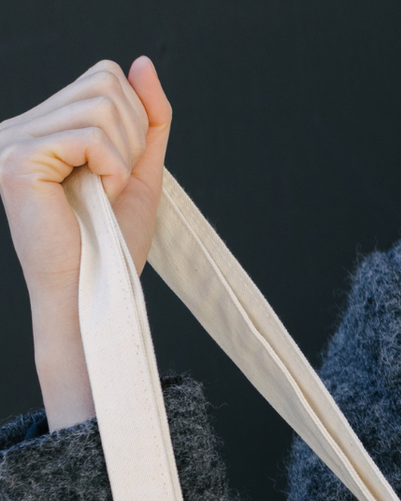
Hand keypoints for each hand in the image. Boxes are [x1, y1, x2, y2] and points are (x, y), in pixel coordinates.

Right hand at [0, 57, 171, 429]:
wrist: (93, 297)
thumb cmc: (111, 248)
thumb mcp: (139, 173)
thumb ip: (147, 120)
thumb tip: (143, 63)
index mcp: (43, 128)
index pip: (103, 77)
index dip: (135, 120)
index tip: (122, 172)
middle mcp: (20, 127)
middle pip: (104, 83)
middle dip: (132, 139)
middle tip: (115, 188)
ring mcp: (12, 140)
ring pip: (100, 105)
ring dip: (123, 159)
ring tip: (104, 196)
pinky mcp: (18, 159)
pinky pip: (90, 136)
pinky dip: (112, 170)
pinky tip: (99, 198)